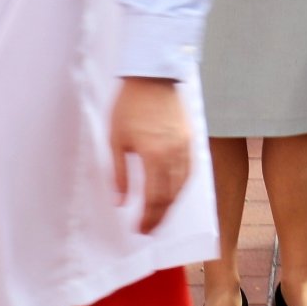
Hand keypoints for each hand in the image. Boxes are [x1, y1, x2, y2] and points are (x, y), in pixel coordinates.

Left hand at [110, 76, 190, 233]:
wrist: (152, 76)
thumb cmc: (129, 105)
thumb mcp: (115, 140)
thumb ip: (119, 173)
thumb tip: (120, 201)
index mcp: (154, 156)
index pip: (153, 198)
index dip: (147, 218)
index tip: (139, 229)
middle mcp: (174, 154)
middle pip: (170, 196)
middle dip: (160, 216)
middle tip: (149, 229)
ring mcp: (185, 146)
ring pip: (183, 185)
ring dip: (172, 203)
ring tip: (160, 214)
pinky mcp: (190, 138)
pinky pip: (190, 170)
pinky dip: (182, 185)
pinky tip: (173, 190)